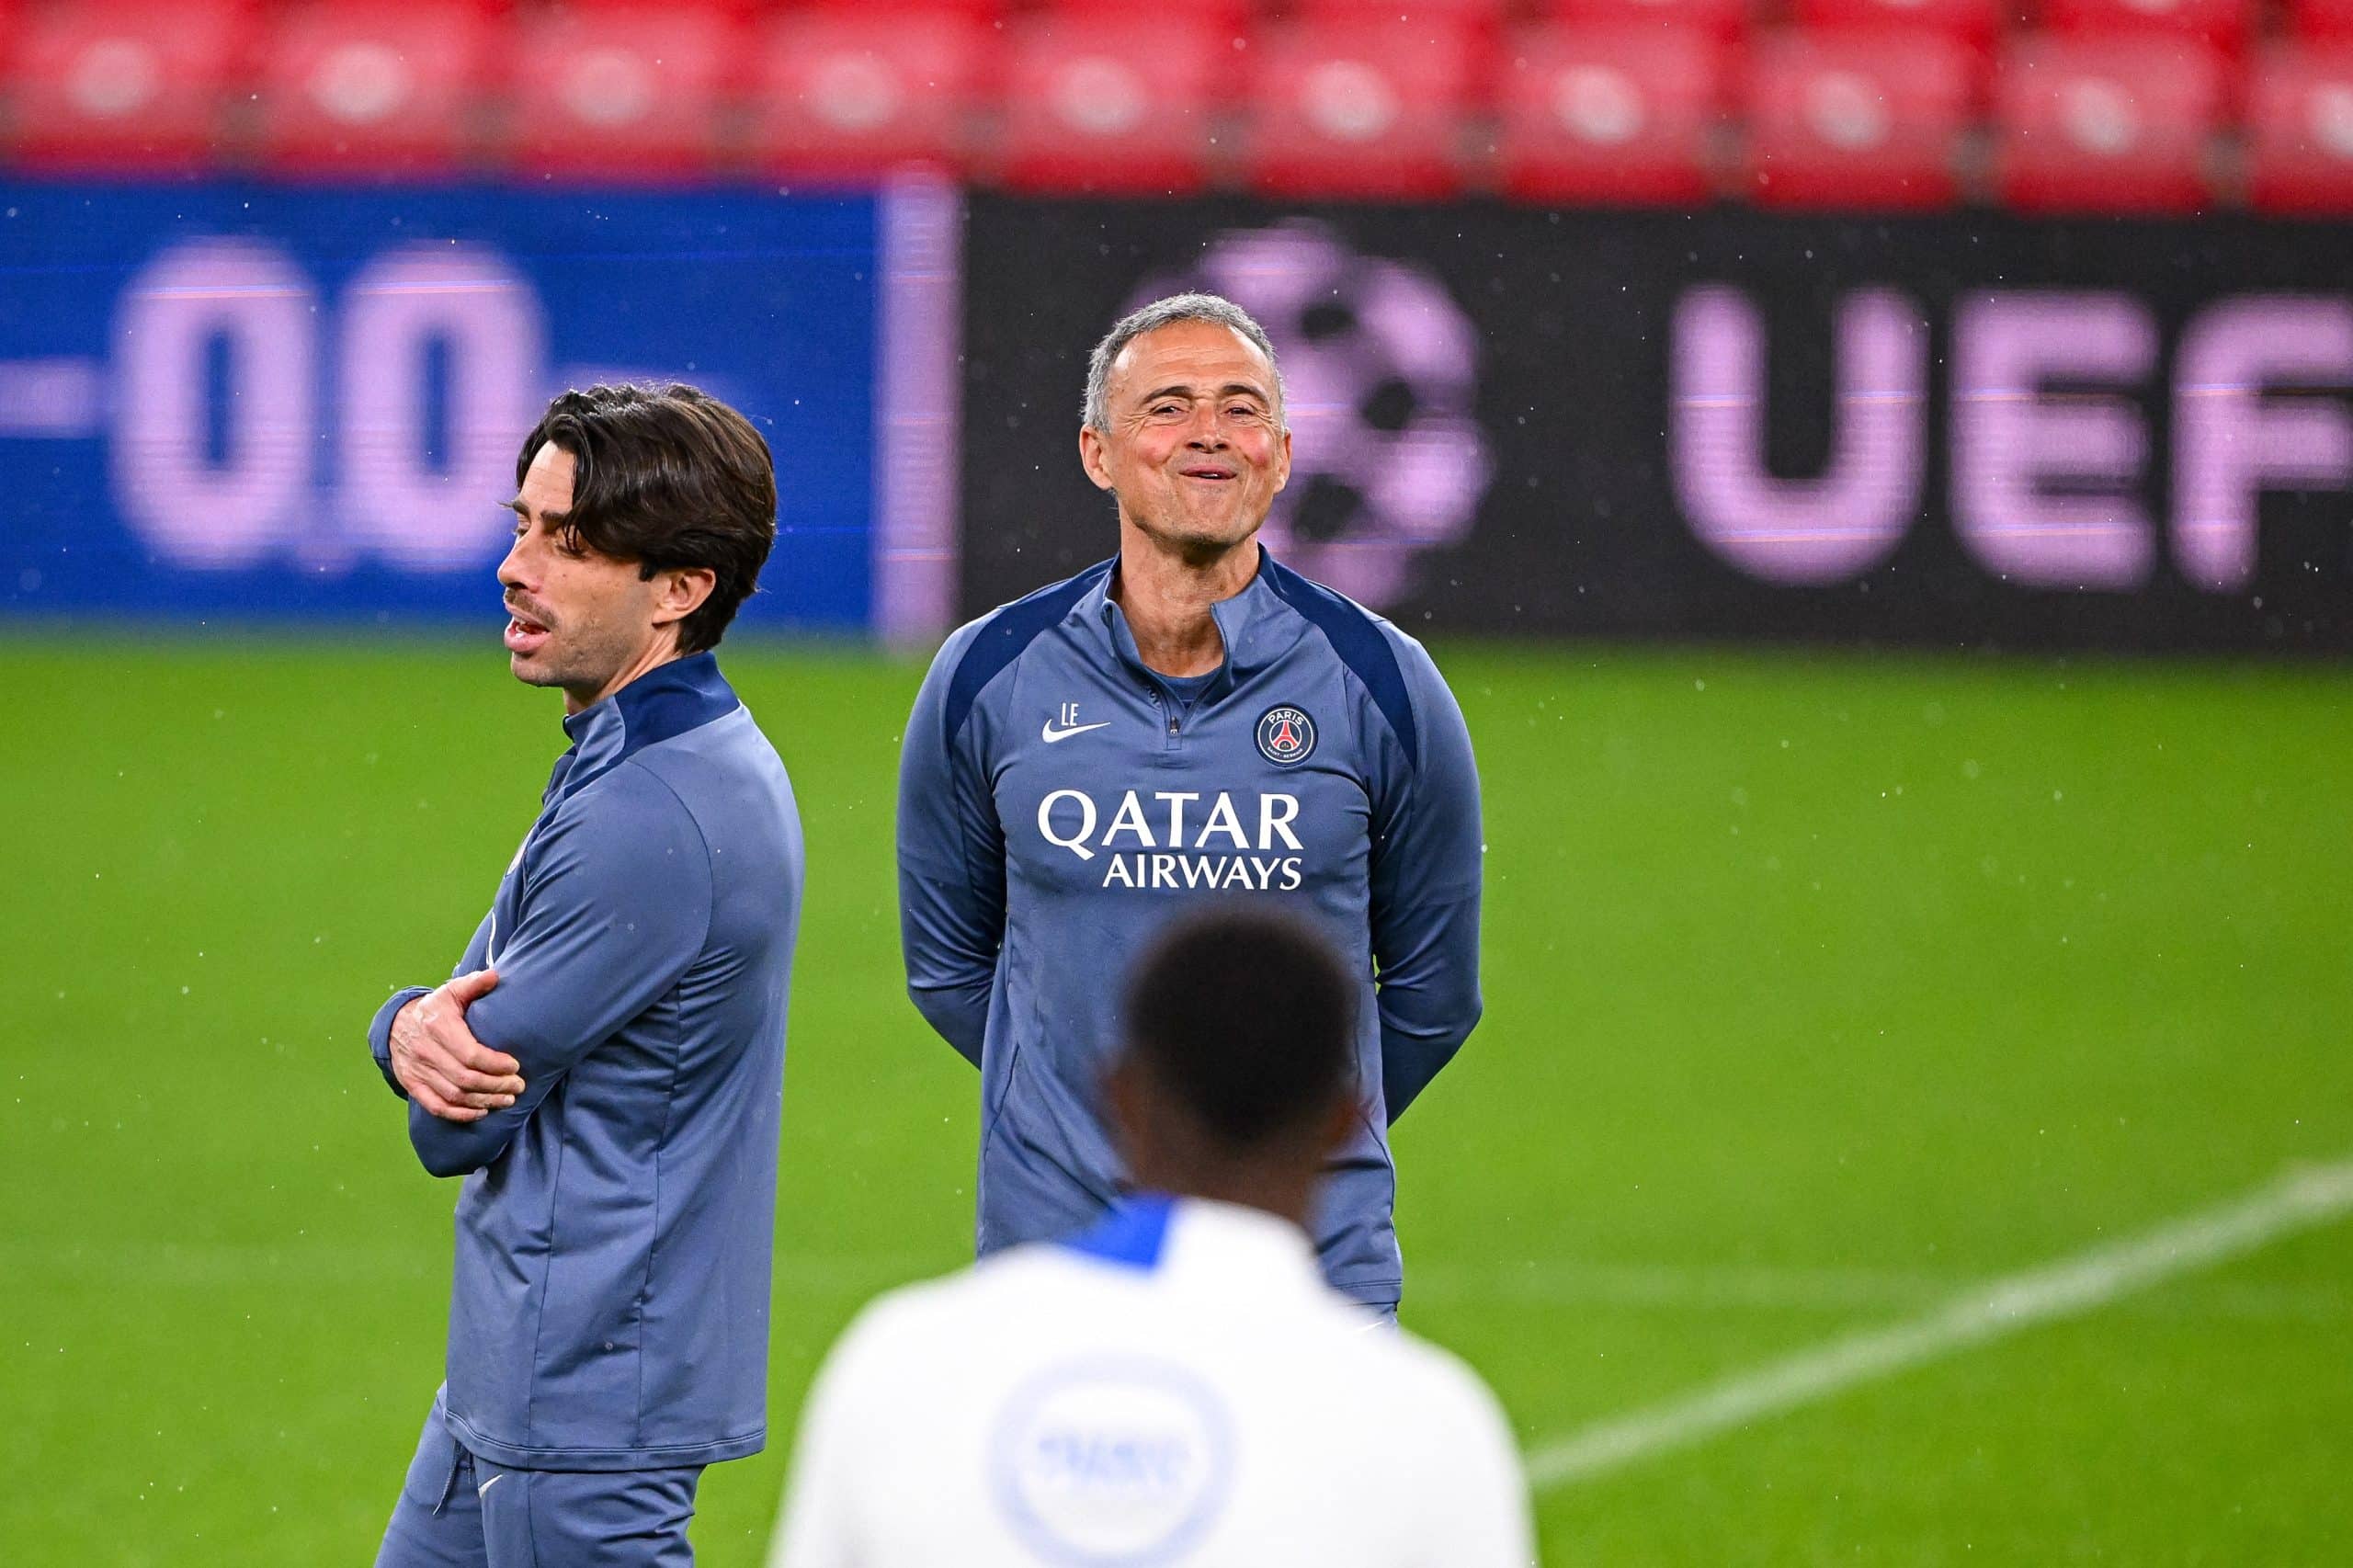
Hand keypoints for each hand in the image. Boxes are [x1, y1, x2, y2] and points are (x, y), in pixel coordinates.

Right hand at [389, 969, 522, 1121]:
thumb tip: (495, 976)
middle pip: (465, 1079)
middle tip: (518, 1087)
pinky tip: (481, 1112)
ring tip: (507, 1099)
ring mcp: (418, 1071)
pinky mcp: (413, 1085)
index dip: (495, 1064)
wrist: (395, 1025)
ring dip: (484, 1101)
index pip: (470, 1054)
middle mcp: (426, 1052)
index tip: (515, 1066)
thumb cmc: (433, 1009)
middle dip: (496, 1085)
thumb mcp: (450, 991)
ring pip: (454, 1095)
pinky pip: (436, 1107)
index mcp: (438, 1028)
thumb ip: (473, 984)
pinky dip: (460, 1114)